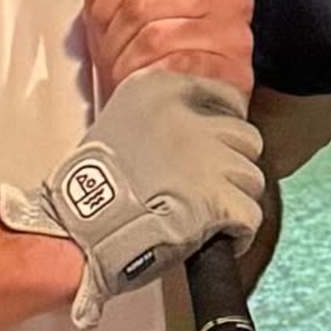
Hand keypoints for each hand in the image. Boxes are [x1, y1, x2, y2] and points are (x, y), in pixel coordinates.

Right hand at [0, 68, 269, 327]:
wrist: (78, 230)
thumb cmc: (89, 189)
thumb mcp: (116, 125)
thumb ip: (157, 120)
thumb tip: (194, 135)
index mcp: (160, 91)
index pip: (224, 96)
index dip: (225, 128)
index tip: (218, 146)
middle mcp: (190, 118)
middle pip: (245, 140)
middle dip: (232, 166)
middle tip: (207, 189)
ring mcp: (209, 159)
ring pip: (251, 179)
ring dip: (234, 200)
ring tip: (206, 218)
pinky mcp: (220, 200)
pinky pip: (250, 215)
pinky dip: (239, 233)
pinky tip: (216, 239)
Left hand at [80, 0, 252, 96]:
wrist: (170, 117)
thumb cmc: (148, 58)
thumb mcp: (119, 5)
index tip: (105, 19)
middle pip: (141, 1)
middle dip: (114, 34)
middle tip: (116, 52)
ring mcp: (233, 31)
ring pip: (154, 35)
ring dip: (127, 61)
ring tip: (129, 71)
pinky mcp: (232, 70)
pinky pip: (173, 66)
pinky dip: (149, 79)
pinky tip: (149, 84)